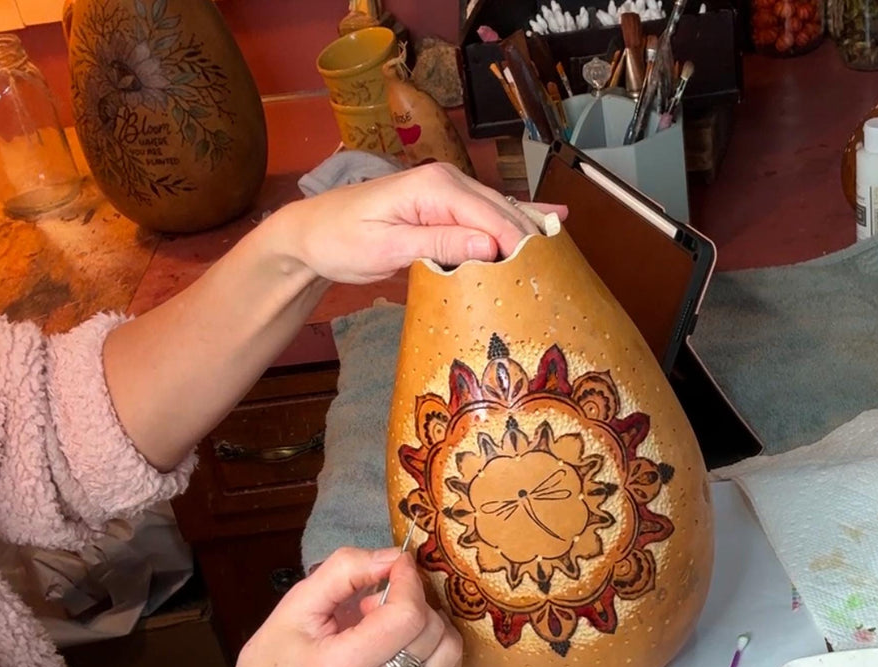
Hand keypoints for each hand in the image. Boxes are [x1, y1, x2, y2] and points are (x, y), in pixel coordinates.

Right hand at [213, 546, 463, 666]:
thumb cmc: (272, 663)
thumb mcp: (294, 607)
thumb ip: (343, 572)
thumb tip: (392, 557)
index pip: (406, 617)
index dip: (408, 580)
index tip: (393, 565)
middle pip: (432, 632)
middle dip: (414, 599)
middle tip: (378, 598)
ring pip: (449, 653)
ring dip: (431, 623)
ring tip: (392, 621)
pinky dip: (437, 647)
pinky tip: (405, 640)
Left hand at [278, 162, 567, 284]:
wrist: (312, 233)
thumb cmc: (341, 239)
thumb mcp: (385, 246)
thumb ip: (438, 242)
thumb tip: (487, 244)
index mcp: (435, 187)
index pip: (491, 216)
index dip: (517, 245)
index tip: (539, 273)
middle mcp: (447, 182)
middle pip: (503, 212)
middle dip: (531, 239)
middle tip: (561, 272)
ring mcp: (448, 192)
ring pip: (501, 213)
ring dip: (529, 233)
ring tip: (565, 254)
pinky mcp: (445, 206)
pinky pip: (488, 213)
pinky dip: (517, 219)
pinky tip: (552, 218)